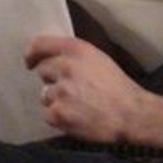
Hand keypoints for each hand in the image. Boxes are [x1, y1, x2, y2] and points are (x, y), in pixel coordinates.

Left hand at [25, 34, 146, 143]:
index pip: (40, 44)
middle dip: (53, 80)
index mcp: (77, 50)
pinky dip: (59, 117)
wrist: (132, 115)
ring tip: (78, 105)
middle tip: (73, 89)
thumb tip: (50, 57)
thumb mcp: (98, 59)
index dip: (32, 53)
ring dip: (56, 100)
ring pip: (45, 95)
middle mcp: (66, 67)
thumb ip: (74, 55)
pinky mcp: (58, 113)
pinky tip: (76, 117)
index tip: (30, 61)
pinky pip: (48, 114)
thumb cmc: (118, 87)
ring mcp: (61, 91)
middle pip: (42, 71)